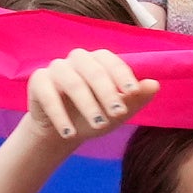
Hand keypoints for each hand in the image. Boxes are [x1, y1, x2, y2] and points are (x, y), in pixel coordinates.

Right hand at [22, 48, 157, 149]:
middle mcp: (77, 60)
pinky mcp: (38, 81)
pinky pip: (48, 95)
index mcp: (99, 61)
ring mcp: (56, 68)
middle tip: (118, 113)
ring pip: (72, 82)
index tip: (133, 91)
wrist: (65, 130)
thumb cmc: (94, 115)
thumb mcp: (118, 111)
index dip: (122, 75)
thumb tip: (155, 85)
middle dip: (107, 93)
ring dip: (87, 105)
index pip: (111, 61)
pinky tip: (69, 133)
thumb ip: (136, 98)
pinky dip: (60, 115)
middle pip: (93, 71)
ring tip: (99, 125)